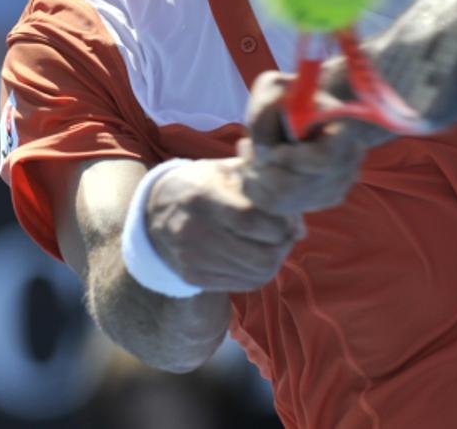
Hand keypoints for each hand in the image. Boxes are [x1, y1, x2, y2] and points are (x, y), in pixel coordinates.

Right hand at [146, 158, 303, 291]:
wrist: (157, 210)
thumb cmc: (203, 184)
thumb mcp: (229, 171)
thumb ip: (266, 191)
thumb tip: (300, 229)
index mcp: (201, 197)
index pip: (252, 220)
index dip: (280, 223)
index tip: (289, 220)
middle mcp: (192, 230)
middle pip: (259, 254)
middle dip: (283, 245)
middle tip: (287, 234)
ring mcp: (191, 258)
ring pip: (256, 274)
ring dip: (275, 260)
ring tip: (274, 243)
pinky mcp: (193, 277)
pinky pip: (243, 284)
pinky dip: (260, 273)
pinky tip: (258, 255)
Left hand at [235, 71, 378, 215]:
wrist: (308, 110)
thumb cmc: (290, 95)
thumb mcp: (274, 90)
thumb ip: (266, 114)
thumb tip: (263, 153)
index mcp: (346, 131)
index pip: (322, 161)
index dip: (289, 157)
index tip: (268, 145)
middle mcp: (348, 164)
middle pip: (299, 188)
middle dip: (263, 170)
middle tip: (245, 147)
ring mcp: (336, 187)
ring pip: (284, 202)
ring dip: (255, 179)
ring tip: (248, 153)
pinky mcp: (319, 201)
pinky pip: (281, 207)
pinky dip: (259, 190)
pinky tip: (254, 167)